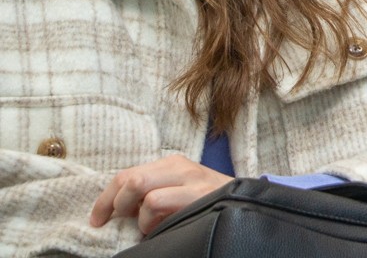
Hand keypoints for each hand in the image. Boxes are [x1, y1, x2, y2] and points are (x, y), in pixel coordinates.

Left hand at [90, 154, 231, 234]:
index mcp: (171, 164)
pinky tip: (164, 227)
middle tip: (121, 221)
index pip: (125, 175)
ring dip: (140, 218)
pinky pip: (158, 204)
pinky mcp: (200, 195)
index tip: (97, 219)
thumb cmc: (206, 202)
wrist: (245, 203)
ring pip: (145, 194)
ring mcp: (192, 181)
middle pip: (131, 180)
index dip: (105, 199)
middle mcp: (180, 167)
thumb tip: (117, 206)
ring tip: (151, 226)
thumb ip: (153, 190)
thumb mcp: (178, 189)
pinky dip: (153, 222)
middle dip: (117, 205)